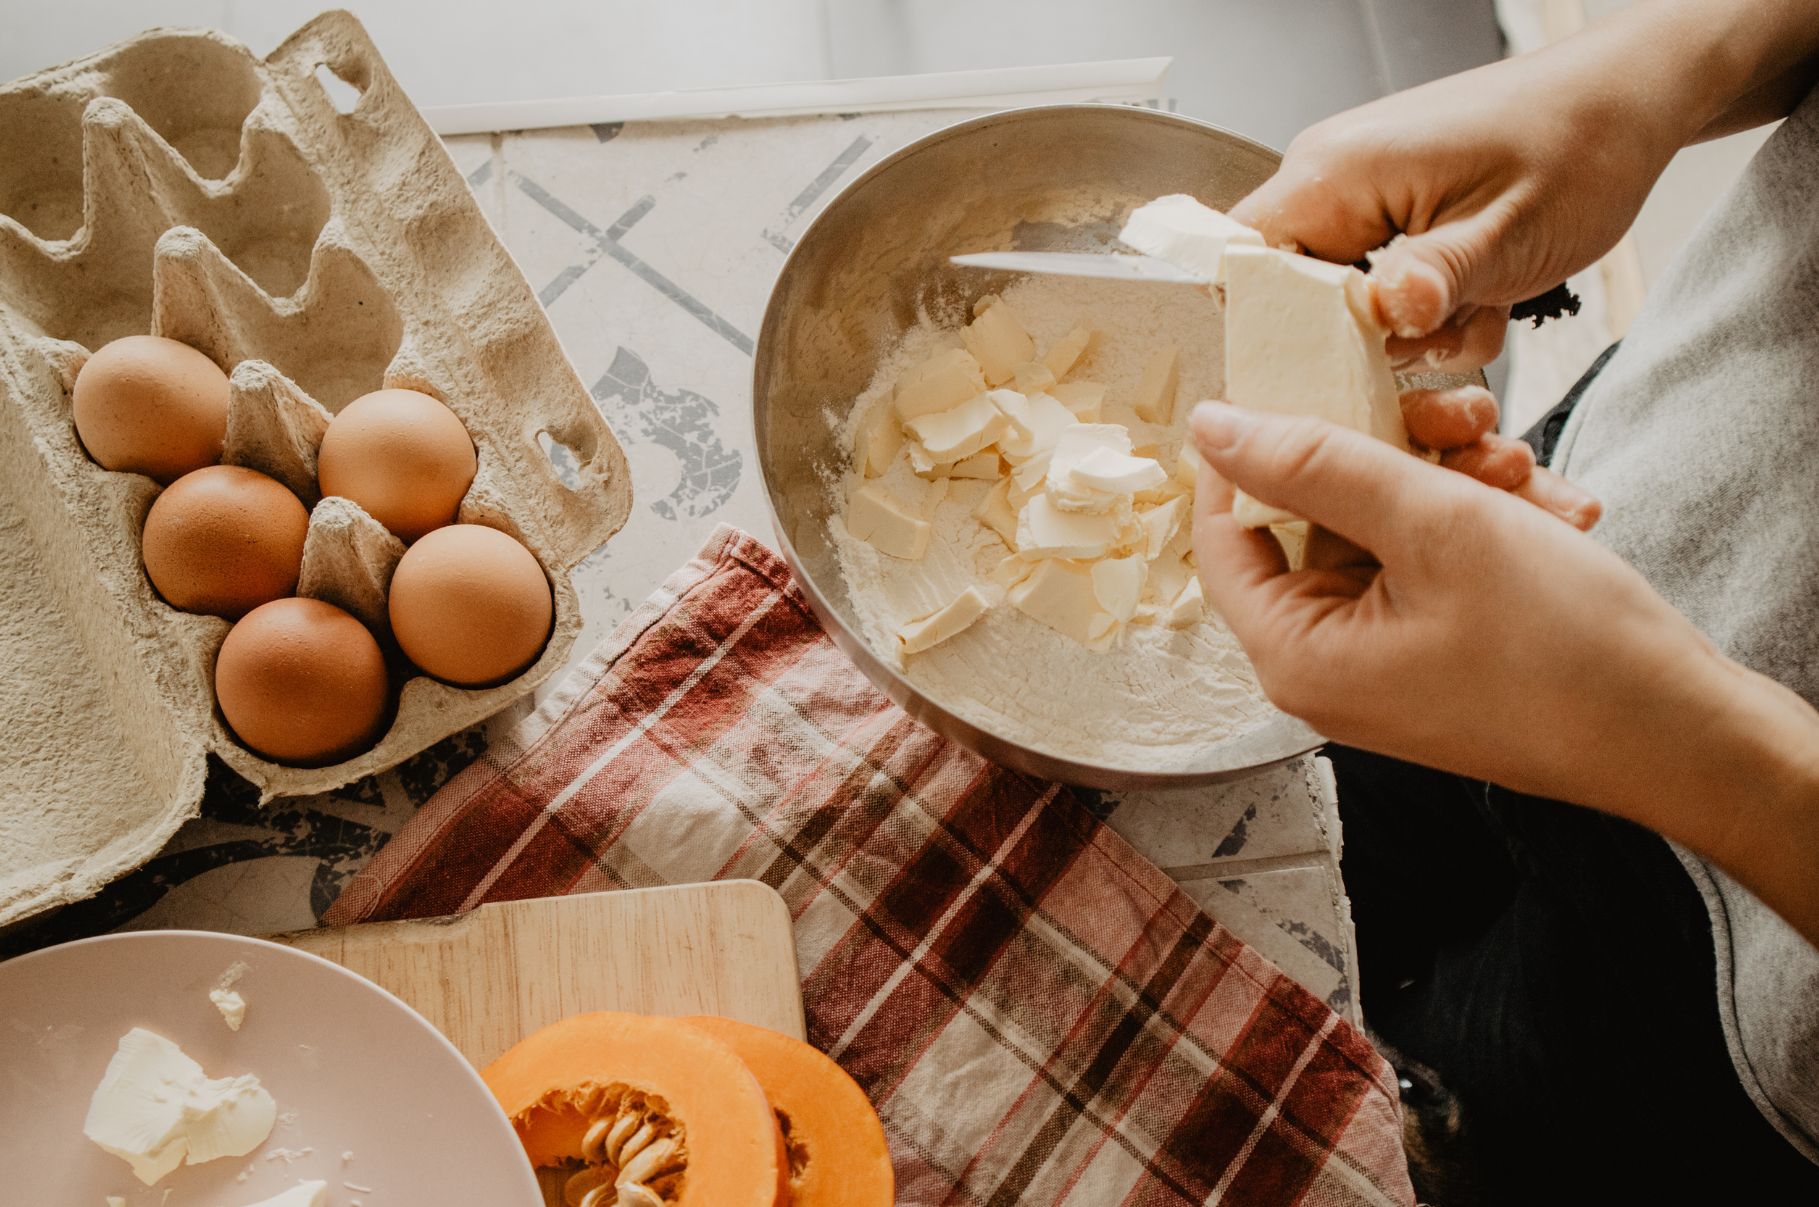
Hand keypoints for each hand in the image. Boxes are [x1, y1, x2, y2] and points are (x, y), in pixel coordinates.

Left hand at [1189, 400, 1818, 946]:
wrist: (1683, 733)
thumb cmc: (1563, 647)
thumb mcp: (1432, 524)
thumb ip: (1315, 466)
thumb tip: (1216, 427)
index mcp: (1294, 654)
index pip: (1222, 533)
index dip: (1253, 450)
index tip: (1298, 382)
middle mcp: (1323, 665)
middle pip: (1307, 523)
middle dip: (1383, 456)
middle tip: (1456, 417)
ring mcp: (1379, 660)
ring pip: (1378, 532)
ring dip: (1445, 481)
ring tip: (1516, 462)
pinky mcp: (1431, 650)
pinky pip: (1424, 564)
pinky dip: (1474, 522)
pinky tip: (1541, 501)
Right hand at [1229, 0, 1818, 370]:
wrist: (1627, 99)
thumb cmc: (1579, 143)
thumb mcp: (1508, 232)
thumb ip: (1433, 278)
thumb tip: (1379, 316)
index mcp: (1337, 171)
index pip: (1243, 263)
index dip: (1270, 330)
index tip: (1330, 371)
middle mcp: (1332, 176)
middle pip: (1290, 293)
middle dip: (1359, 340)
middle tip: (1436, 339)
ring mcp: (1360, 193)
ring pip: (1341, 300)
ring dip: (1407, 330)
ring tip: (1477, 312)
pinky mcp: (1390, 209)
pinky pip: (1378, 284)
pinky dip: (1430, 310)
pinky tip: (1482, 299)